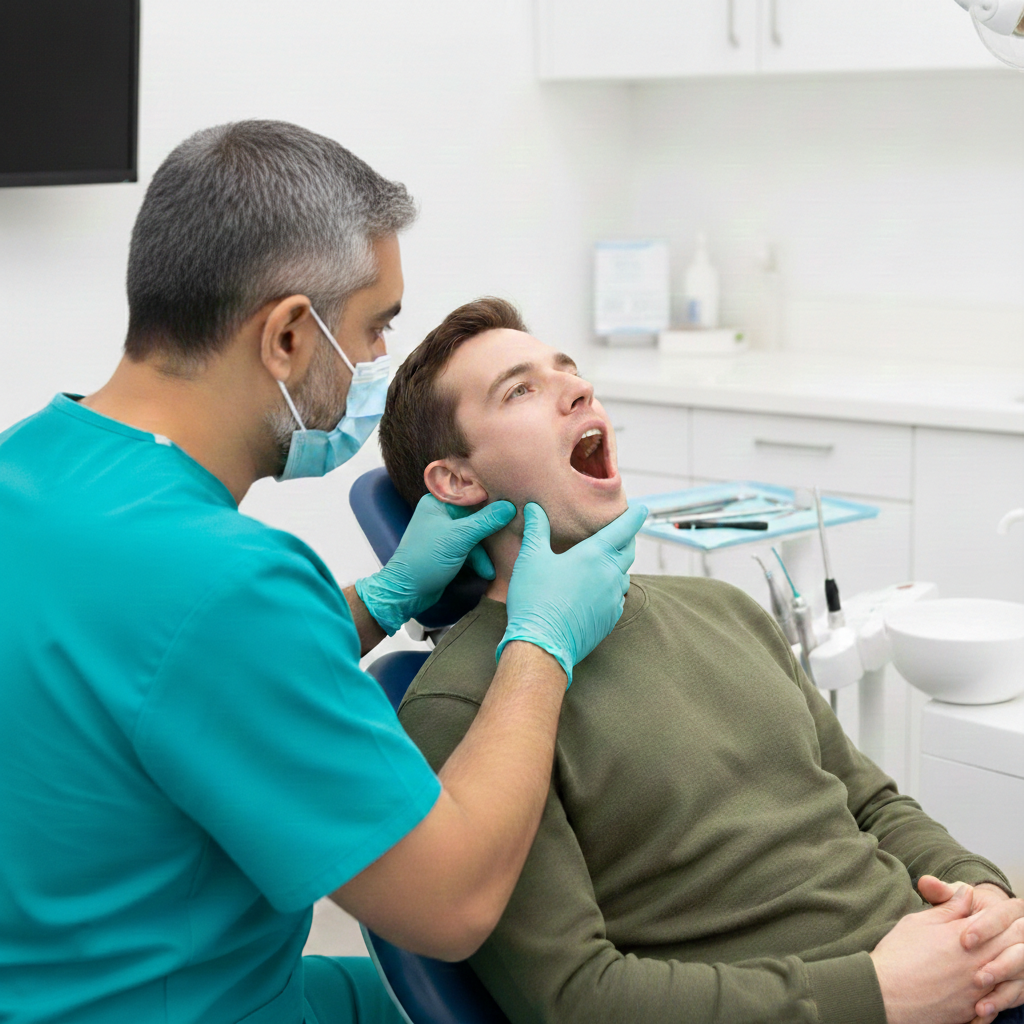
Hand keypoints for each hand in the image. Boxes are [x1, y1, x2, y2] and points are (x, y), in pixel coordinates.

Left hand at [355, 495, 515, 633]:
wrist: (407, 593)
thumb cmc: (426, 560)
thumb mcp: (459, 539)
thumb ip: (485, 522)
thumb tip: (510, 507)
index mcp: (438, 503)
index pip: (470, 494)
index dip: (491, 500)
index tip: (512, 504)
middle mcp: (441, 514)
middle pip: (475, 515)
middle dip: (491, 529)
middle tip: (511, 533)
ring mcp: (445, 533)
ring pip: (475, 534)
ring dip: (485, 551)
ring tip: (493, 567)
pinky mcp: (449, 550)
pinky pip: (470, 548)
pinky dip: (478, 560)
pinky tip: (487, 572)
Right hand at [496, 502, 646, 684]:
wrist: (543, 644)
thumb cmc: (535, 598)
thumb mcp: (531, 558)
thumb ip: (536, 529)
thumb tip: (534, 508)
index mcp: (595, 555)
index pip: (623, 529)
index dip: (634, 516)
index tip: (642, 508)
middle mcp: (610, 575)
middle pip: (628, 551)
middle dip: (628, 539)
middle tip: (624, 532)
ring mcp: (613, 599)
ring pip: (623, 576)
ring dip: (619, 566)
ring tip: (609, 562)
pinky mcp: (609, 619)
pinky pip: (617, 598)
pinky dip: (612, 589)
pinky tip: (599, 591)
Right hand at [870, 884, 1021, 1023]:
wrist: (887, 994)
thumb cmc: (899, 954)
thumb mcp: (919, 921)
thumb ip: (948, 907)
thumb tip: (968, 893)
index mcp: (966, 935)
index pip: (1001, 919)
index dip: (1006, 913)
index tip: (1004, 912)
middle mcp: (979, 962)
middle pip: (1015, 945)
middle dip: (1018, 935)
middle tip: (1016, 929)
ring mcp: (980, 989)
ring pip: (1014, 975)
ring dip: (1014, 964)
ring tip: (1007, 958)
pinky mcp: (974, 1010)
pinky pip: (1001, 1001)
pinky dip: (1002, 992)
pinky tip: (993, 986)